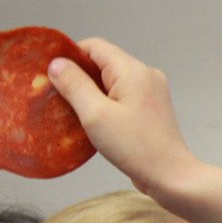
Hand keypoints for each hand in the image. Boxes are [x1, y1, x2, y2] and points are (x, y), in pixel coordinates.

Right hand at [47, 38, 195, 195]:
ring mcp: (151, 91)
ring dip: (91, 92)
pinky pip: (122, 95)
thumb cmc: (136, 148)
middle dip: (79, 76)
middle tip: (59, 96)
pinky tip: (94, 120)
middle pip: (103, 62)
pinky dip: (105, 103)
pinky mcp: (151, 108)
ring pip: (111, 80)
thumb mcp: (95, 115)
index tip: (51, 75)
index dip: (69, 56)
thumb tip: (57, 64)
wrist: (170, 176)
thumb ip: (74, 85)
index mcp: (133, 70)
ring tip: (75, 111)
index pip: (94, 46)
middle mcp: (146, 75)